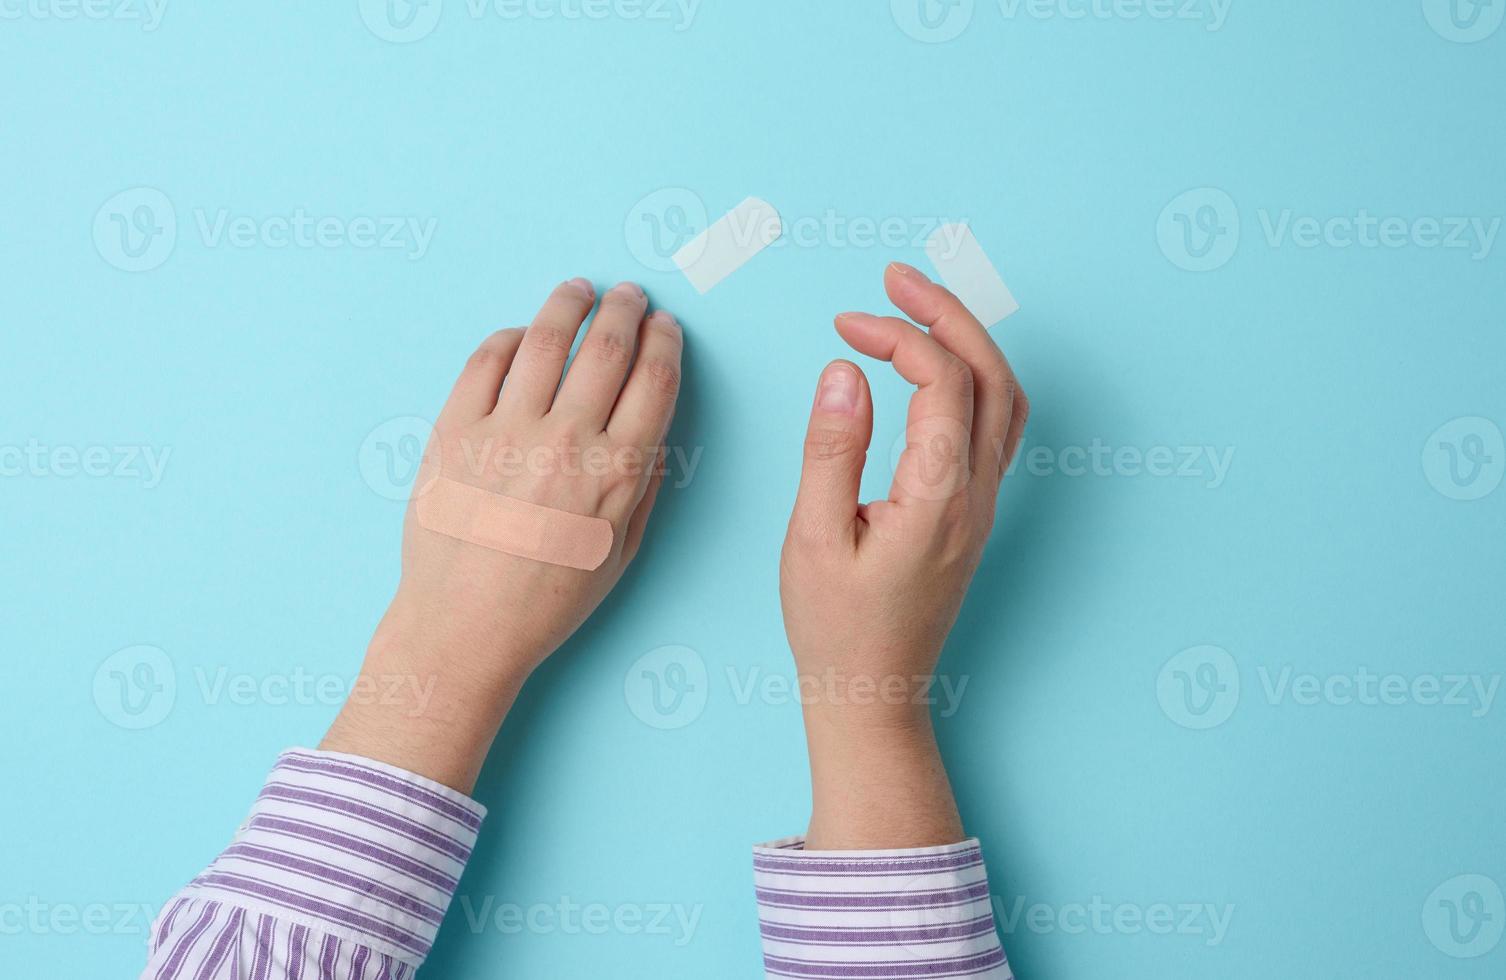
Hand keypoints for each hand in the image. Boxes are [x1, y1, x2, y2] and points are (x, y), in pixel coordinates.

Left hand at [323, 279, 682, 789]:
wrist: (464, 627)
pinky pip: (486, 362)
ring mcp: (506, 431)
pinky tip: (524, 335)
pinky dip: (511, 338)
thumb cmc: (547, 601)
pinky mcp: (455, 430)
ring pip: (547, 340)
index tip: (665, 327)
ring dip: (570, 304)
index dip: (665, 343)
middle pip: (608, 348)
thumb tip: (655, 429)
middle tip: (630, 296)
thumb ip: (645, 486)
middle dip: (627, 311)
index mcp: (617, 472)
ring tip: (579, 290)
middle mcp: (567, 441)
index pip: (655, 380)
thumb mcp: (622, 554)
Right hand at [780, 262, 1027, 846]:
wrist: (873, 690)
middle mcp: (976, 494)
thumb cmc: (836, 627)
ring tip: (915, 308)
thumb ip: (831, 449)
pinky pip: (994, 427)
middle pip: (990, 374)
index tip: (843, 326)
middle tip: (895, 278)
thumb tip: (845, 370)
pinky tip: (933, 370)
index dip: (898, 336)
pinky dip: (970, 378)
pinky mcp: (975, 513)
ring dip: (967, 341)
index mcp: (938, 496)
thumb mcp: (812, 539)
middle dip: (947, 314)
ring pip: (1004, 398)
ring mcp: (984, 504)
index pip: (943, 380)